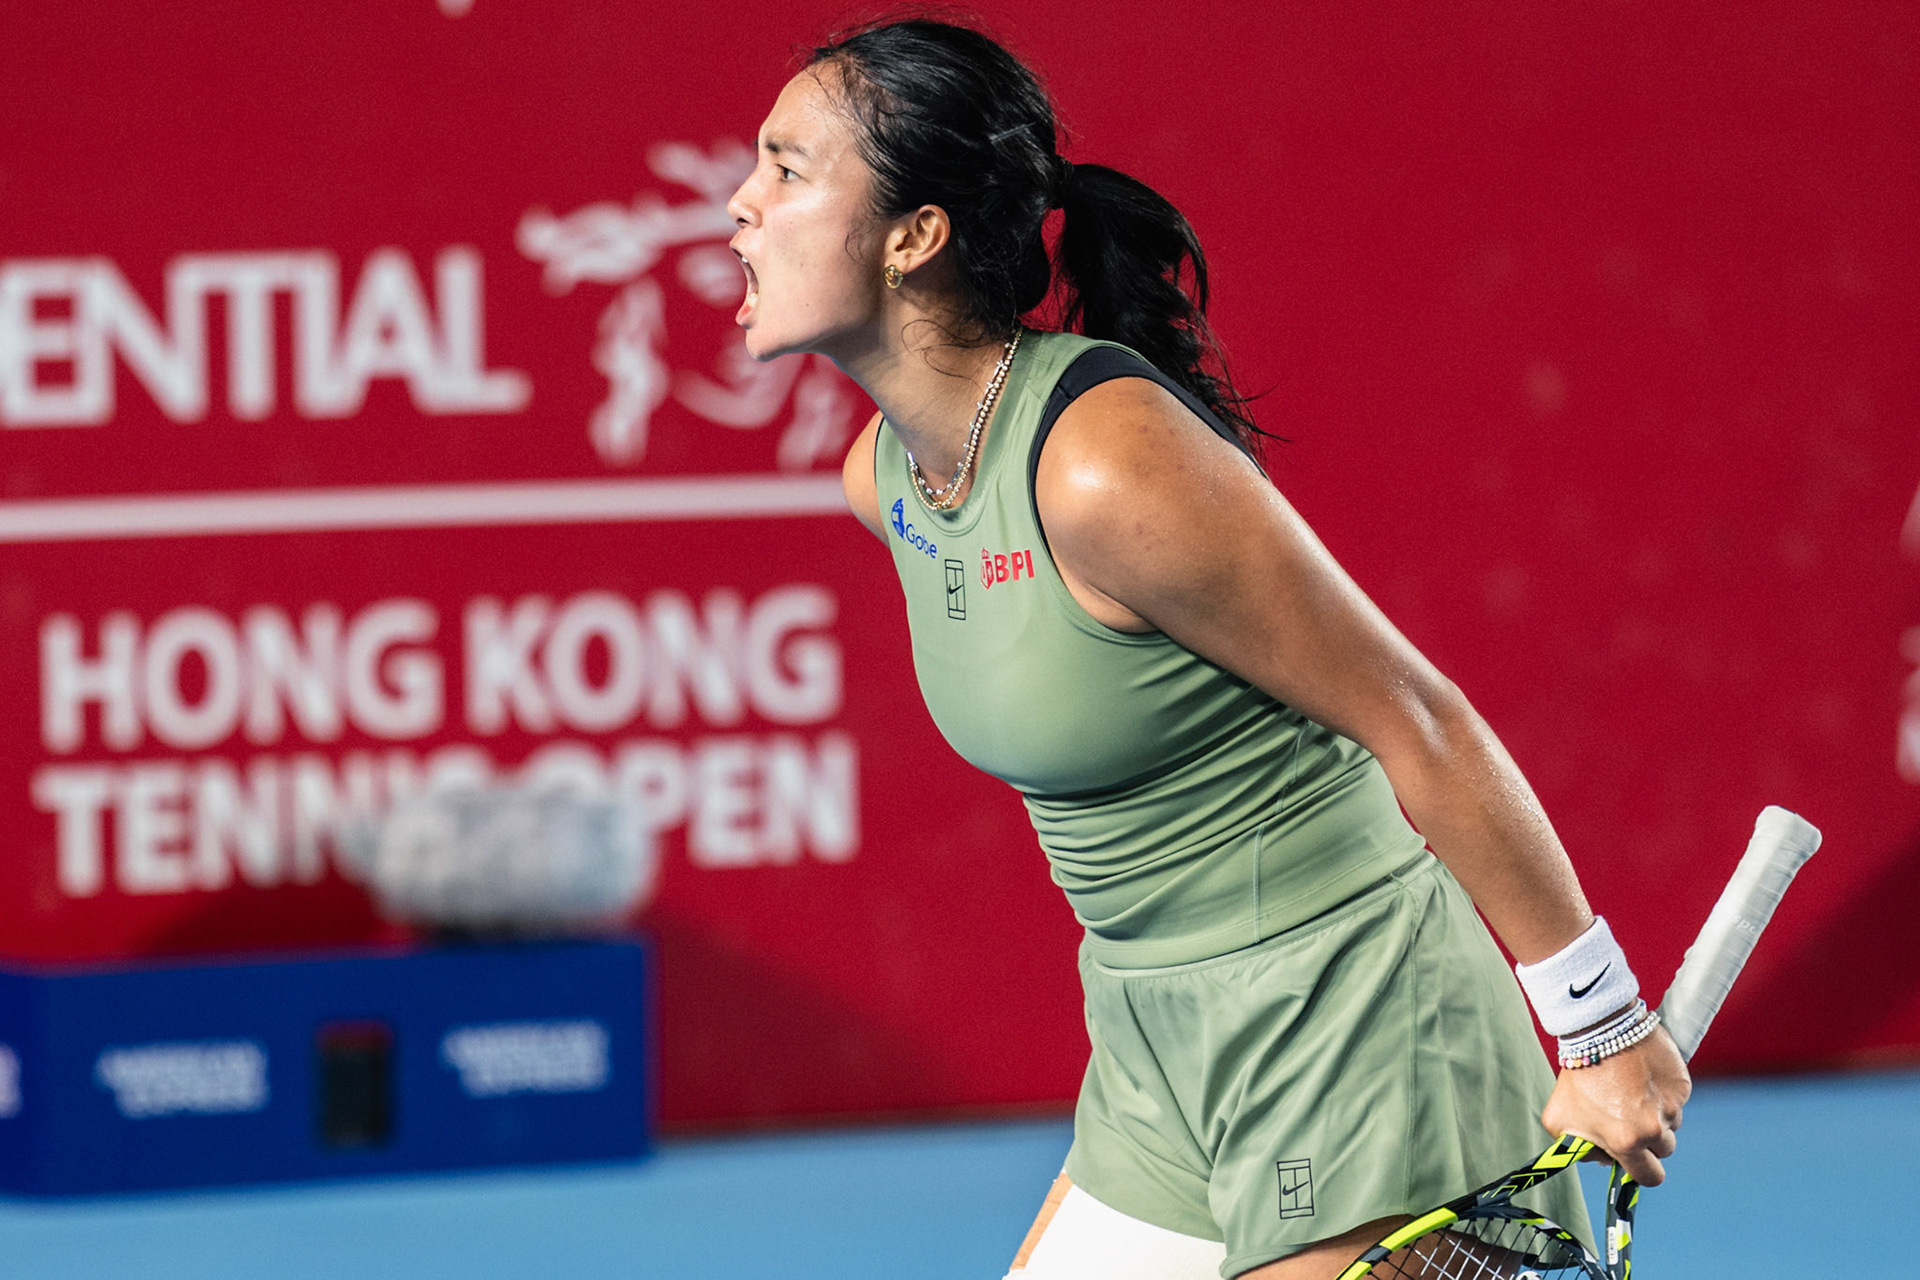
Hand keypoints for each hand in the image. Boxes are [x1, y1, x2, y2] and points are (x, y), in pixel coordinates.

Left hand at [1538, 1024, 1689, 1184]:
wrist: (1600, 1031)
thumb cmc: (1577, 1077)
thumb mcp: (1560, 1121)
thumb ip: (1580, 1149)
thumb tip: (1601, 1159)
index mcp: (1627, 1142)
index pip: (1650, 1176)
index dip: (1643, 1169)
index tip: (1635, 1158)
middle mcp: (1653, 1129)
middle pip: (1664, 1150)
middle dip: (1650, 1141)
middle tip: (1630, 1118)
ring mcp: (1672, 1107)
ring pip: (1671, 1123)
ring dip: (1656, 1114)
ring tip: (1631, 1091)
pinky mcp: (1682, 1086)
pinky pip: (1677, 1100)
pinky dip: (1663, 1092)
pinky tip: (1642, 1076)